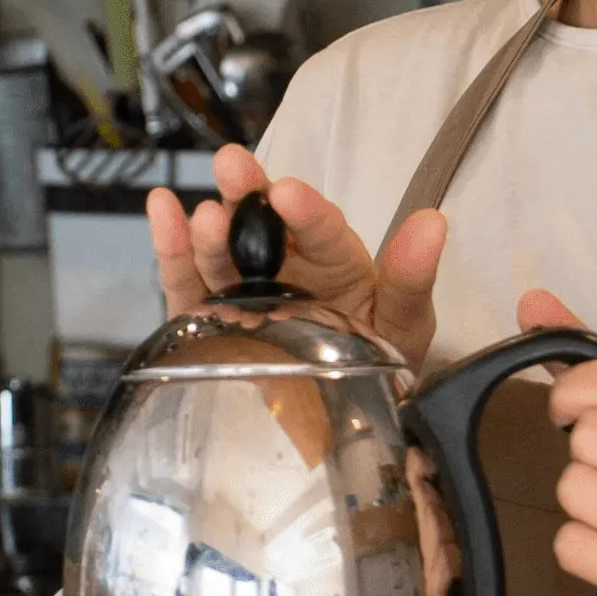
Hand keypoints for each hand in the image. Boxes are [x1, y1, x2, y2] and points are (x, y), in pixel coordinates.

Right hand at [146, 145, 446, 367]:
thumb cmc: (378, 369)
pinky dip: (170, 247)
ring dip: (211, 230)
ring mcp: (244, 292)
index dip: (305, 211)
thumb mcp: (404, 327)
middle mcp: (287, 268)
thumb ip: (412, 280)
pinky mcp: (207, 319)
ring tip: (206, 216)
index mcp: (335, 263)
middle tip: (234, 165)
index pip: (321, 231)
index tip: (289, 194)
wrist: (339, 430)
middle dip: (248, 193)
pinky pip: (187, 284)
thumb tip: (433, 223)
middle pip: (263, 225)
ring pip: (223, 253)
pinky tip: (162, 209)